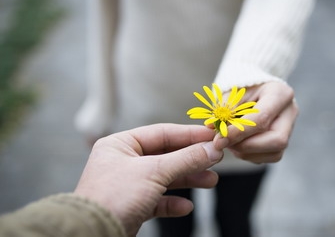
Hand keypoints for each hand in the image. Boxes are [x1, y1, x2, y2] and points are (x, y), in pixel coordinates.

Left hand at [74, 124, 222, 236]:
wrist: (93, 235)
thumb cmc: (113, 198)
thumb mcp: (154, 172)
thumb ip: (185, 159)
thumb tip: (212, 149)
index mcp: (121, 144)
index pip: (162, 133)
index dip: (189, 135)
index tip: (212, 136)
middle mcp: (123, 162)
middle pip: (166, 155)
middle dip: (192, 159)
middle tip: (215, 159)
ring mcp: (128, 184)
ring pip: (164, 178)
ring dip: (187, 180)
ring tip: (210, 181)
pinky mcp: (131, 205)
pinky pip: (157, 200)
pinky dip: (172, 202)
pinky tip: (185, 206)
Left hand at [214, 81, 297, 163]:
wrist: (255, 89)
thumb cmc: (243, 88)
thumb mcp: (233, 92)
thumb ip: (224, 109)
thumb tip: (212, 127)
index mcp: (280, 94)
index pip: (262, 118)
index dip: (239, 132)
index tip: (219, 138)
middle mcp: (290, 112)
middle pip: (277, 140)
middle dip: (246, 146)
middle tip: (224, 143)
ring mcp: (290, 128)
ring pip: (274, 153)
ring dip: (246, 152)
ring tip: (229, 142)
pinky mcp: (282, 142)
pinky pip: (268, 157)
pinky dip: (249, 154)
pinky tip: (237, 144)